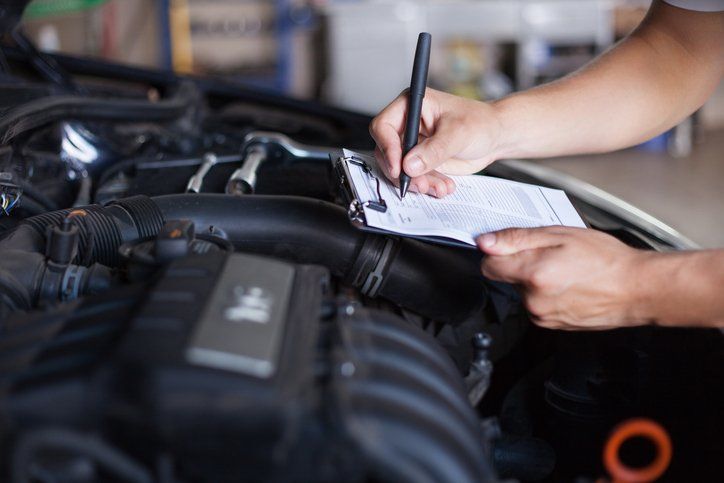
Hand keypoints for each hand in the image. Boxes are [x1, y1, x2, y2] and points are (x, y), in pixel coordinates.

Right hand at [369, 88, 502, 196]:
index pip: (384, 126)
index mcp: (412, 105)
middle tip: (418, 183)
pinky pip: (414, 178)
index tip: (399, 167)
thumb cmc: (480, 123)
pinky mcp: (420, 161)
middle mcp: (408, 124)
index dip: (387, 148)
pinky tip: (443, 186)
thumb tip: (409, 164)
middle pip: (387, 152)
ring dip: (417, 182)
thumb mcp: (458, 133)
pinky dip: (427, 186)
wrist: (495, 137)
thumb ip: (434, 150)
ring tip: (438, 187)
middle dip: (403, 172)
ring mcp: (413, 145)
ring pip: (400, 169)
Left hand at [477, 227, 653, 330]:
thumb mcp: (560, 235)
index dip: (497, 253)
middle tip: (552, 255)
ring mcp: (543, 315)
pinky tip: (570, 285)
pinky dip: (548, 295)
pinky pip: (538, 305)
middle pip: (508, 279)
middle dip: (523, 265)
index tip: (509, 246)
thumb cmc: (606, 260)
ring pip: (524, 292)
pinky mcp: (552, 325)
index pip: (488, 266)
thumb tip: (485, 242)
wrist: (637, 289)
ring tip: (566, 270)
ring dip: (536, 280)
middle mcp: (534, 300)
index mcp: (533, 274)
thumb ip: (517, 238)